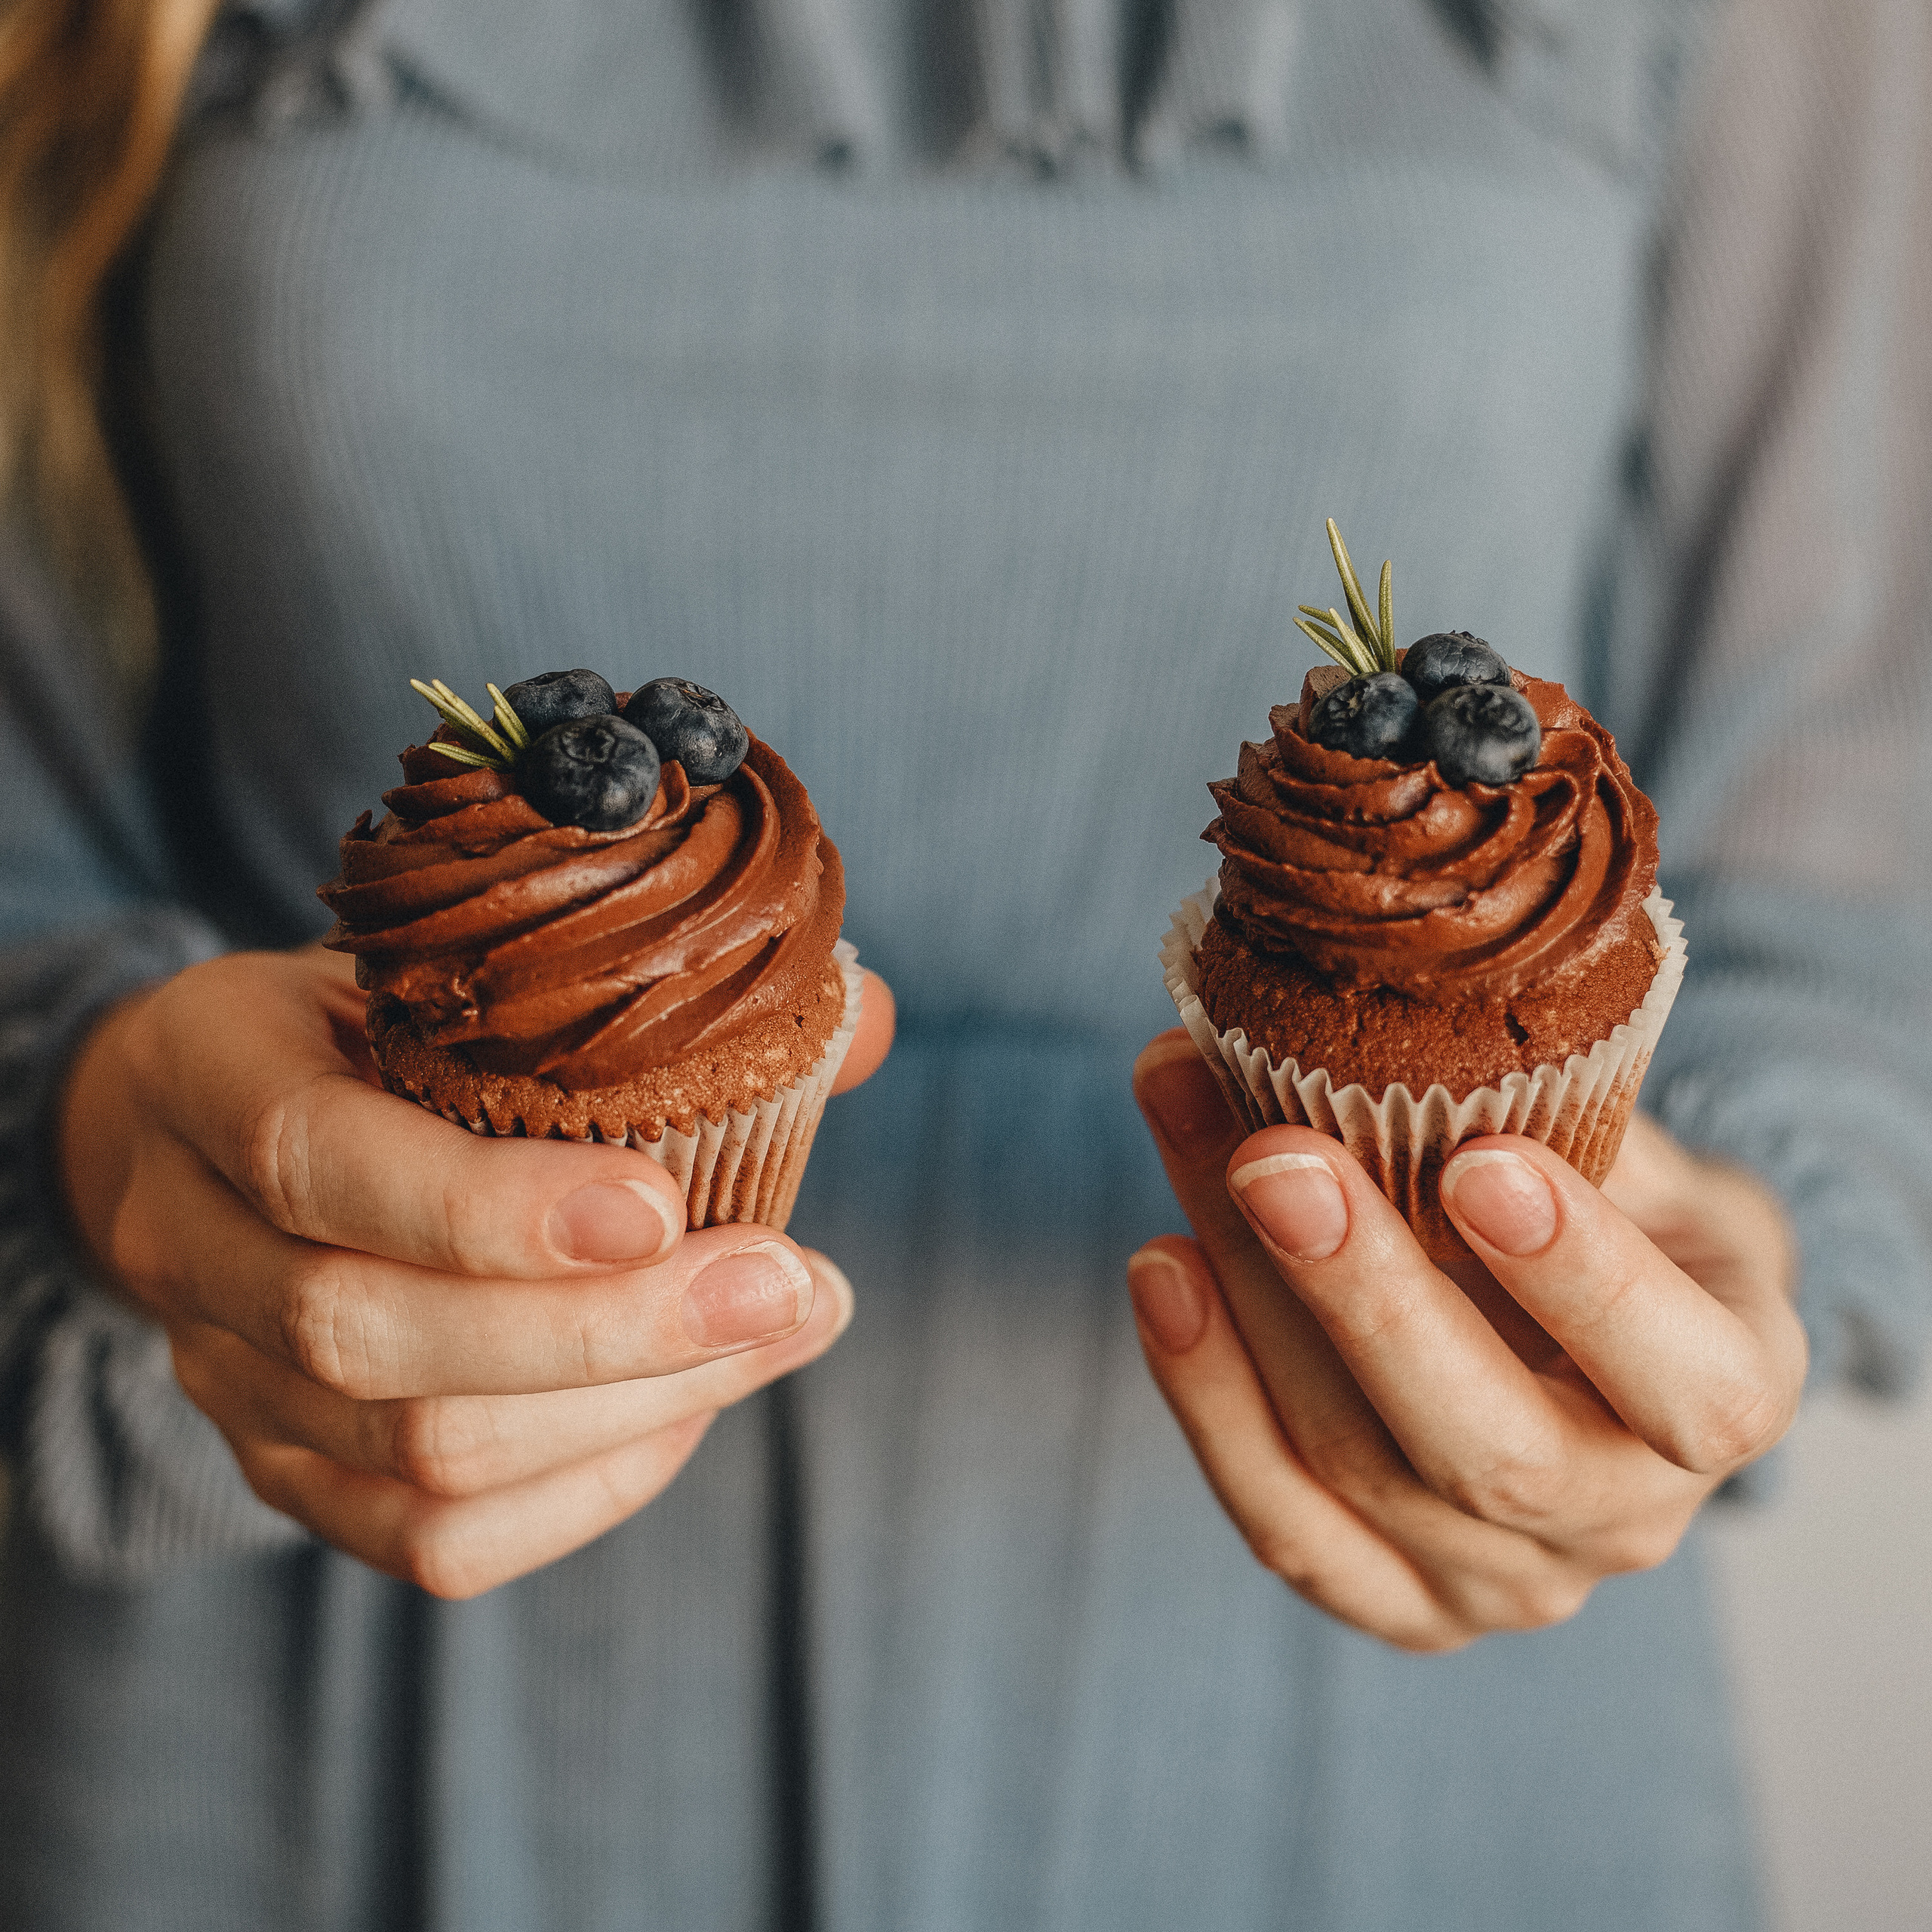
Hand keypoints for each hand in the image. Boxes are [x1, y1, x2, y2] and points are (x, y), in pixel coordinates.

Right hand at [58, 947, 893, 1597]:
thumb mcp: (454, 966)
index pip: (317, 1159)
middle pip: (372, 1337)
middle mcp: (187, 1241)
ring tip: (781, 1328)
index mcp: (212, 1075)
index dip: (490, 1203)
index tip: (666, 1203)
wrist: (210, 1124)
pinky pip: (431, 1541)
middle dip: (607, 1329)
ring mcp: (223, 1380)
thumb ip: (640, 988)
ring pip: (418, 1456)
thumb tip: (863, 1017)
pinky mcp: (284, 1473)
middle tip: (788, 1283)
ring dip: (631, 1406)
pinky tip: (693, 1412)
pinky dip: (589, 1486)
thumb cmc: (369, 1022)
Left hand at [1130, 1031, 1804, 1651]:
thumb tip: (1397, 1033)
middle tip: (1272, 1160)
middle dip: (1365, 1297)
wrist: (1597, 1322)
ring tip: (1188, 1145)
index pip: (1688, 1385)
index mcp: (1729, 1398)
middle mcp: (1625, 1519)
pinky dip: (1207, 1395)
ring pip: (1355, 1471)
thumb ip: (1556, 1116)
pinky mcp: (1391, 1598)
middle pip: (1488, 1452)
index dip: (1587, 1282)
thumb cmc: (1620, 1211)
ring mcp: (1503, 1583)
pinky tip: (1161, 1267)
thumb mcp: (1640, 1153)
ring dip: (1250, 1302)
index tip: (1482, 1164)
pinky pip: (1281, 1520)